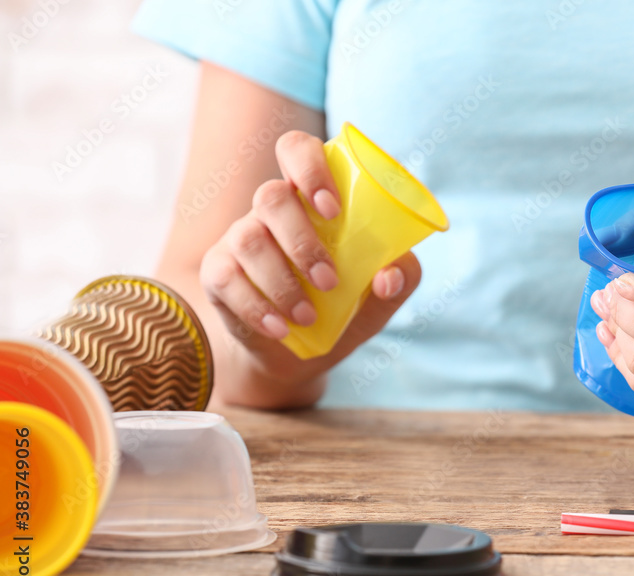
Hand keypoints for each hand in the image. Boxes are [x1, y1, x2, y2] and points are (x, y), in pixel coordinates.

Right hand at [199, 130, 419, 378]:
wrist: (300, 352)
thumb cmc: (344, 305)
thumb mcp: (381, 295)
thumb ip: (400, 277)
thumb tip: (390, 276)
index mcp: (310, 197)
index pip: (297, 150)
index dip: (310, 168)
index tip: (333, 209)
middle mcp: (271, 210)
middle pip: (271, 196)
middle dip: (302, 241)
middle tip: (329, 281)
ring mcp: (239, 238)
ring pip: (248, 239)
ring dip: (282, 282)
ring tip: (308, 316)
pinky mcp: (218, 273)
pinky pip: (227, 279)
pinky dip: (256, 307)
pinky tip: (280, 328)